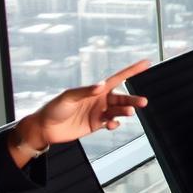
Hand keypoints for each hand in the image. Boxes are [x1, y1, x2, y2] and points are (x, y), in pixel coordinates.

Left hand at [20, 59, 148, 150]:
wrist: (45, 128)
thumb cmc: (54, 108)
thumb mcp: (69, 96)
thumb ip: (86, 91)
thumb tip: (101, 85)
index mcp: (96, 89)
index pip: (118, 78)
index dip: (133, 70)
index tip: (146, 63)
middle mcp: (100, 99)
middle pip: (122, 97)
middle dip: (133, 99)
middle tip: (142, 102)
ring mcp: (99, 112)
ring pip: (118, 111)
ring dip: (125, 111)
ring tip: (128, 113)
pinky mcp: (96, 125)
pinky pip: (111, 123)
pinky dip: (115, 124)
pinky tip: (112, 124)